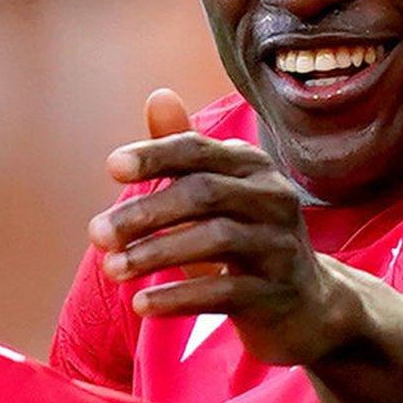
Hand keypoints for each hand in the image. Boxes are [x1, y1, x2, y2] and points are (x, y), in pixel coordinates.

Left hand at [88, 89, 354, 364]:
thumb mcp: (215, 195)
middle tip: (96, 234)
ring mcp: (280, 246)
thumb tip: (158, 95)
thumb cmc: (245, 242)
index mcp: (252, 167)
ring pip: (216, 239)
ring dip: (155, 253)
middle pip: (204, 193)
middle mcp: (273, 198)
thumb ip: (182, 153)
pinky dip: (178, 297)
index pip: (198, 150)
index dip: (155, 155)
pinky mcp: (277, 293)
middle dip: (145, 212)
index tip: (112, 168)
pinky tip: (142, 304)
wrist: (306, 307)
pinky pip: (224, 291)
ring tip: (111, 269)